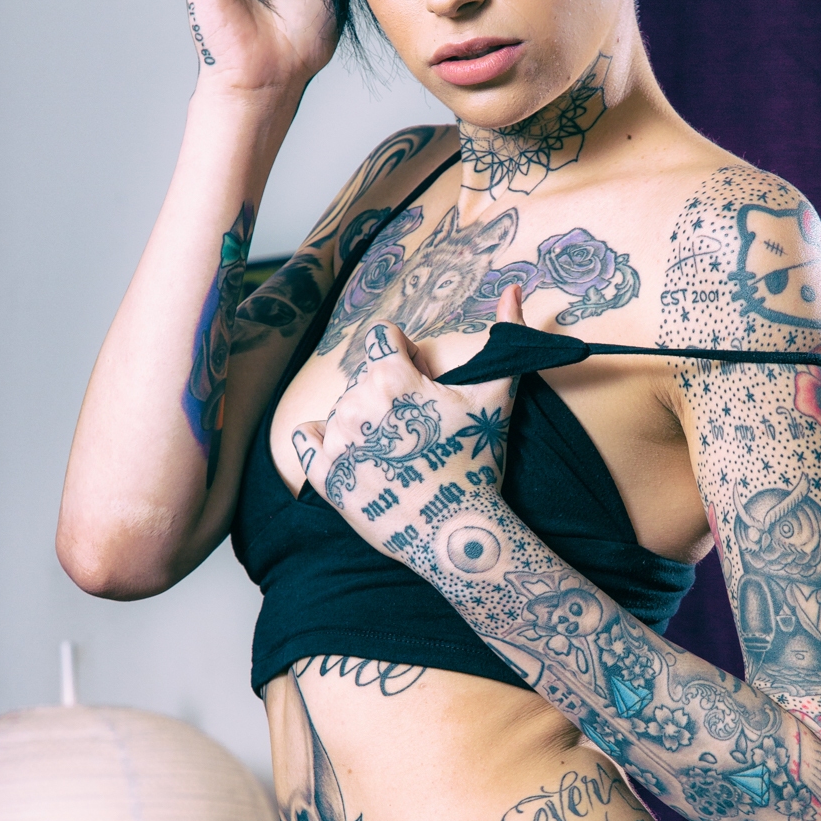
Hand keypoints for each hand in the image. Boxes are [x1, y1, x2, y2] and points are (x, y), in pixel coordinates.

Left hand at [292, 287, 524, 560]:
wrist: (456, 533)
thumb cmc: (477, 462)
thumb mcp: (495, 396)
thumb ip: (503, 335)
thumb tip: (515, 288)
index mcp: (391, 378)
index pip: (383, 338)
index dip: (406, 357)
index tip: (422, 384)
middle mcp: (356, 404)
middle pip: (364, 377)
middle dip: (389, 393)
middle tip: (418, 428)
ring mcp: (336, 441)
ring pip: (341, 408)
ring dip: (364, 420)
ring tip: (397, 450)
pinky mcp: (324, 475)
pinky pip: (305, 438)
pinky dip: (323, 440)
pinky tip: (354, 452)